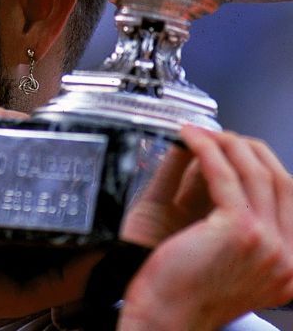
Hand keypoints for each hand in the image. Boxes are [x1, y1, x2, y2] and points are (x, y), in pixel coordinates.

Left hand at [119, 126, 292, 329]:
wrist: (165, 317)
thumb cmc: (183, 290)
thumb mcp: (225, 255)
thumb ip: (235, 221)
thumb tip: (223, 167)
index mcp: (290, 265)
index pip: (289, 197)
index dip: (263, 165)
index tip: (238, 148)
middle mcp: (289, 256)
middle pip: (278, 180)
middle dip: (247, 150)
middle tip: (219, 136)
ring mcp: (271, 243)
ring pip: (255, 172)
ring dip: (225, 144)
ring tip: (201, 133)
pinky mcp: (241, 229)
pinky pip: (225, 174)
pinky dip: (206, 149)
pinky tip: (190, 137)